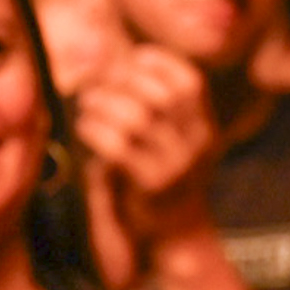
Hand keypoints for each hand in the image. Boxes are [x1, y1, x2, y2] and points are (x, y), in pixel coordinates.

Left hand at [75, 44, 218, 215]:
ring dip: (105, 104)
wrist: (175, 229)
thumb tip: (111, 62)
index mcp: (205, 125)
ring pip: (139, 118)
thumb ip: (154, 104)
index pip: (190, 83)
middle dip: (124, 82)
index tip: (130, 60)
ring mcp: (179, 165)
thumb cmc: (162, 172)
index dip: (159, 64)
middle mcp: (199, 143)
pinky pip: (120, 147)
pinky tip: (85, 127)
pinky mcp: (154, 184)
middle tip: (98, 85)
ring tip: (87, 103)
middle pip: (162, 97)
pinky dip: (97, 130)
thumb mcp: (172, 137)